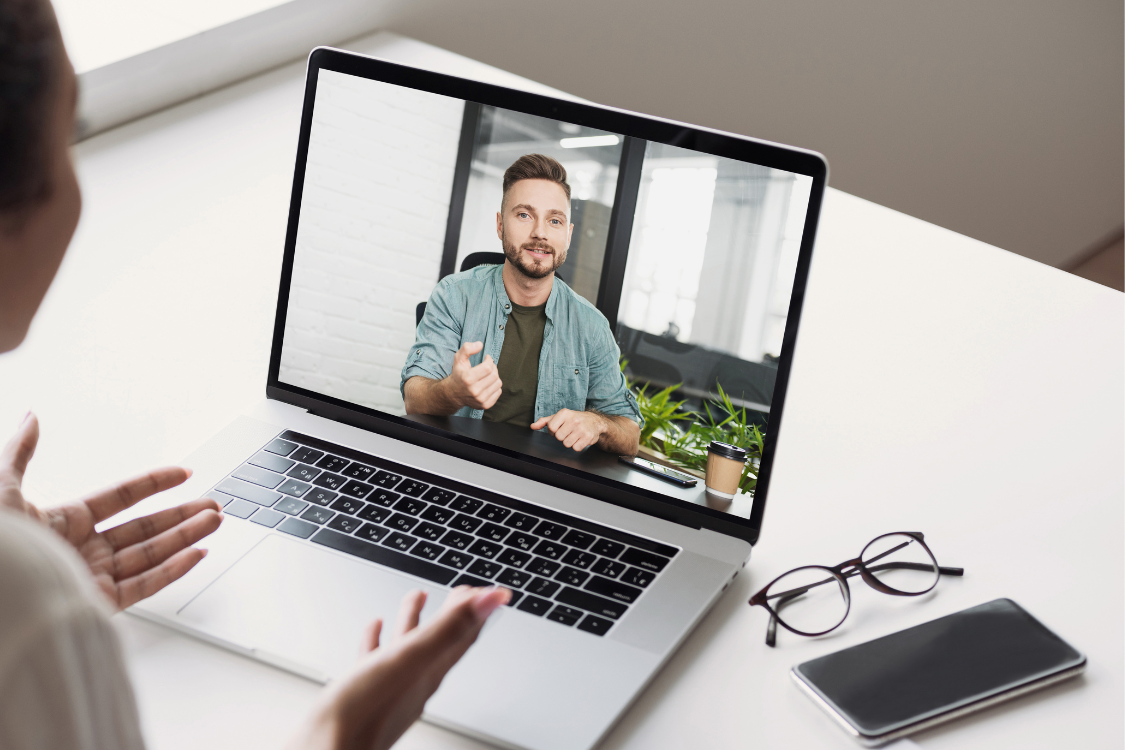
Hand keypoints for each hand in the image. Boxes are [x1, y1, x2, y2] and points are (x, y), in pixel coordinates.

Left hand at [0, 412, 222, 608]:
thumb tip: (30, 418)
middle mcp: (82, 550)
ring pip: (151, 554)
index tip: (182, 474)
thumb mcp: (0, 488)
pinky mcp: (98, 604)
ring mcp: (92, 577)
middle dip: (181, 515)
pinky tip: (196, 553)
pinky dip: (174, 569)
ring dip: (186, 537)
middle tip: (210, 505)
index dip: (153, 484)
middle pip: (144, 529)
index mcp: (62, 523)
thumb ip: (20, 453)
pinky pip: (145, 585)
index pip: (120, 499)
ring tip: (213, 522)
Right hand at [292, 586, 509, 749]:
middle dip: (451, 614)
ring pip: (410, 648)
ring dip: (415, 621)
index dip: (476, 612)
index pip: (463, 637)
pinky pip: (377, 660)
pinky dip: (379, 640)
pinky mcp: (364, 695)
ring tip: (415, 596)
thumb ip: (449, 627)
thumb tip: (492, 599)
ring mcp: (391, 690)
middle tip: (460, 593)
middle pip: (441, 641)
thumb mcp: (410, 658)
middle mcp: (415, 682)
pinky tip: (373, 628)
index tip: (488, 593)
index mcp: (429, 671)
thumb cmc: (363, 712)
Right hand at [444, 341, 501, 409]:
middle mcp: (474, 391)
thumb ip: (467, 348)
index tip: (487, 358)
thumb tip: (480, 344)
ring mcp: (480, 399)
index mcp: (468, 378)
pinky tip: (487, 384)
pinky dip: (495, 386)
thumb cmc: (458, 374)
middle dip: (493, 368)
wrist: (454, 394)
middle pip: (494, 375)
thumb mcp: (458, 359)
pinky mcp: (485, 405)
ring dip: (495, 377)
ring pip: (498, 383)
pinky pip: (498, 392)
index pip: (488, 367)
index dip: (490, 360)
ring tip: (487, 375)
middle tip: (488, 366)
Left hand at [530, 409, 606, 451]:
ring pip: (566, 444)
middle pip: (558, 437)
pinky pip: (576, 448)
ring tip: (574, 435)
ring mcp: (582, 429)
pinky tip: (580, 439)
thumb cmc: (573, 419)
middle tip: (568, 432)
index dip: (553, 431)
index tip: (558, 429)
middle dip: (562, 437)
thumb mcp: (559, 417)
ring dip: (569, 442)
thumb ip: (544, 421)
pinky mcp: (588, 437)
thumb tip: (533, 426)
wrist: (594, 421)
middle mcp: (574, 420)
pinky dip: (577, 446)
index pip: (551, 428)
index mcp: (564, 413)